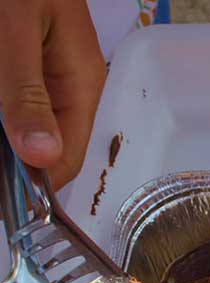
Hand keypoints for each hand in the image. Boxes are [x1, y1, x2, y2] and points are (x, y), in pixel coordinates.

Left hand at [0, 0, 104, 190]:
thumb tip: (41, 157)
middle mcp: (71, 93)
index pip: (66, 161)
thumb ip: (26, 93)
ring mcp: (49, 85)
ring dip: (10, 147)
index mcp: (82, 86)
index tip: (6, 204)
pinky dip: (6, 124)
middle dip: (16, 166)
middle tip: (2, 188)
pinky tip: (1, 121)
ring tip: (5, 161)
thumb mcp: (15, 32)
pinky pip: (18, 114)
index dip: (34, 187)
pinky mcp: (29, 78)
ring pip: (29, 137)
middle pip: (47, 152)